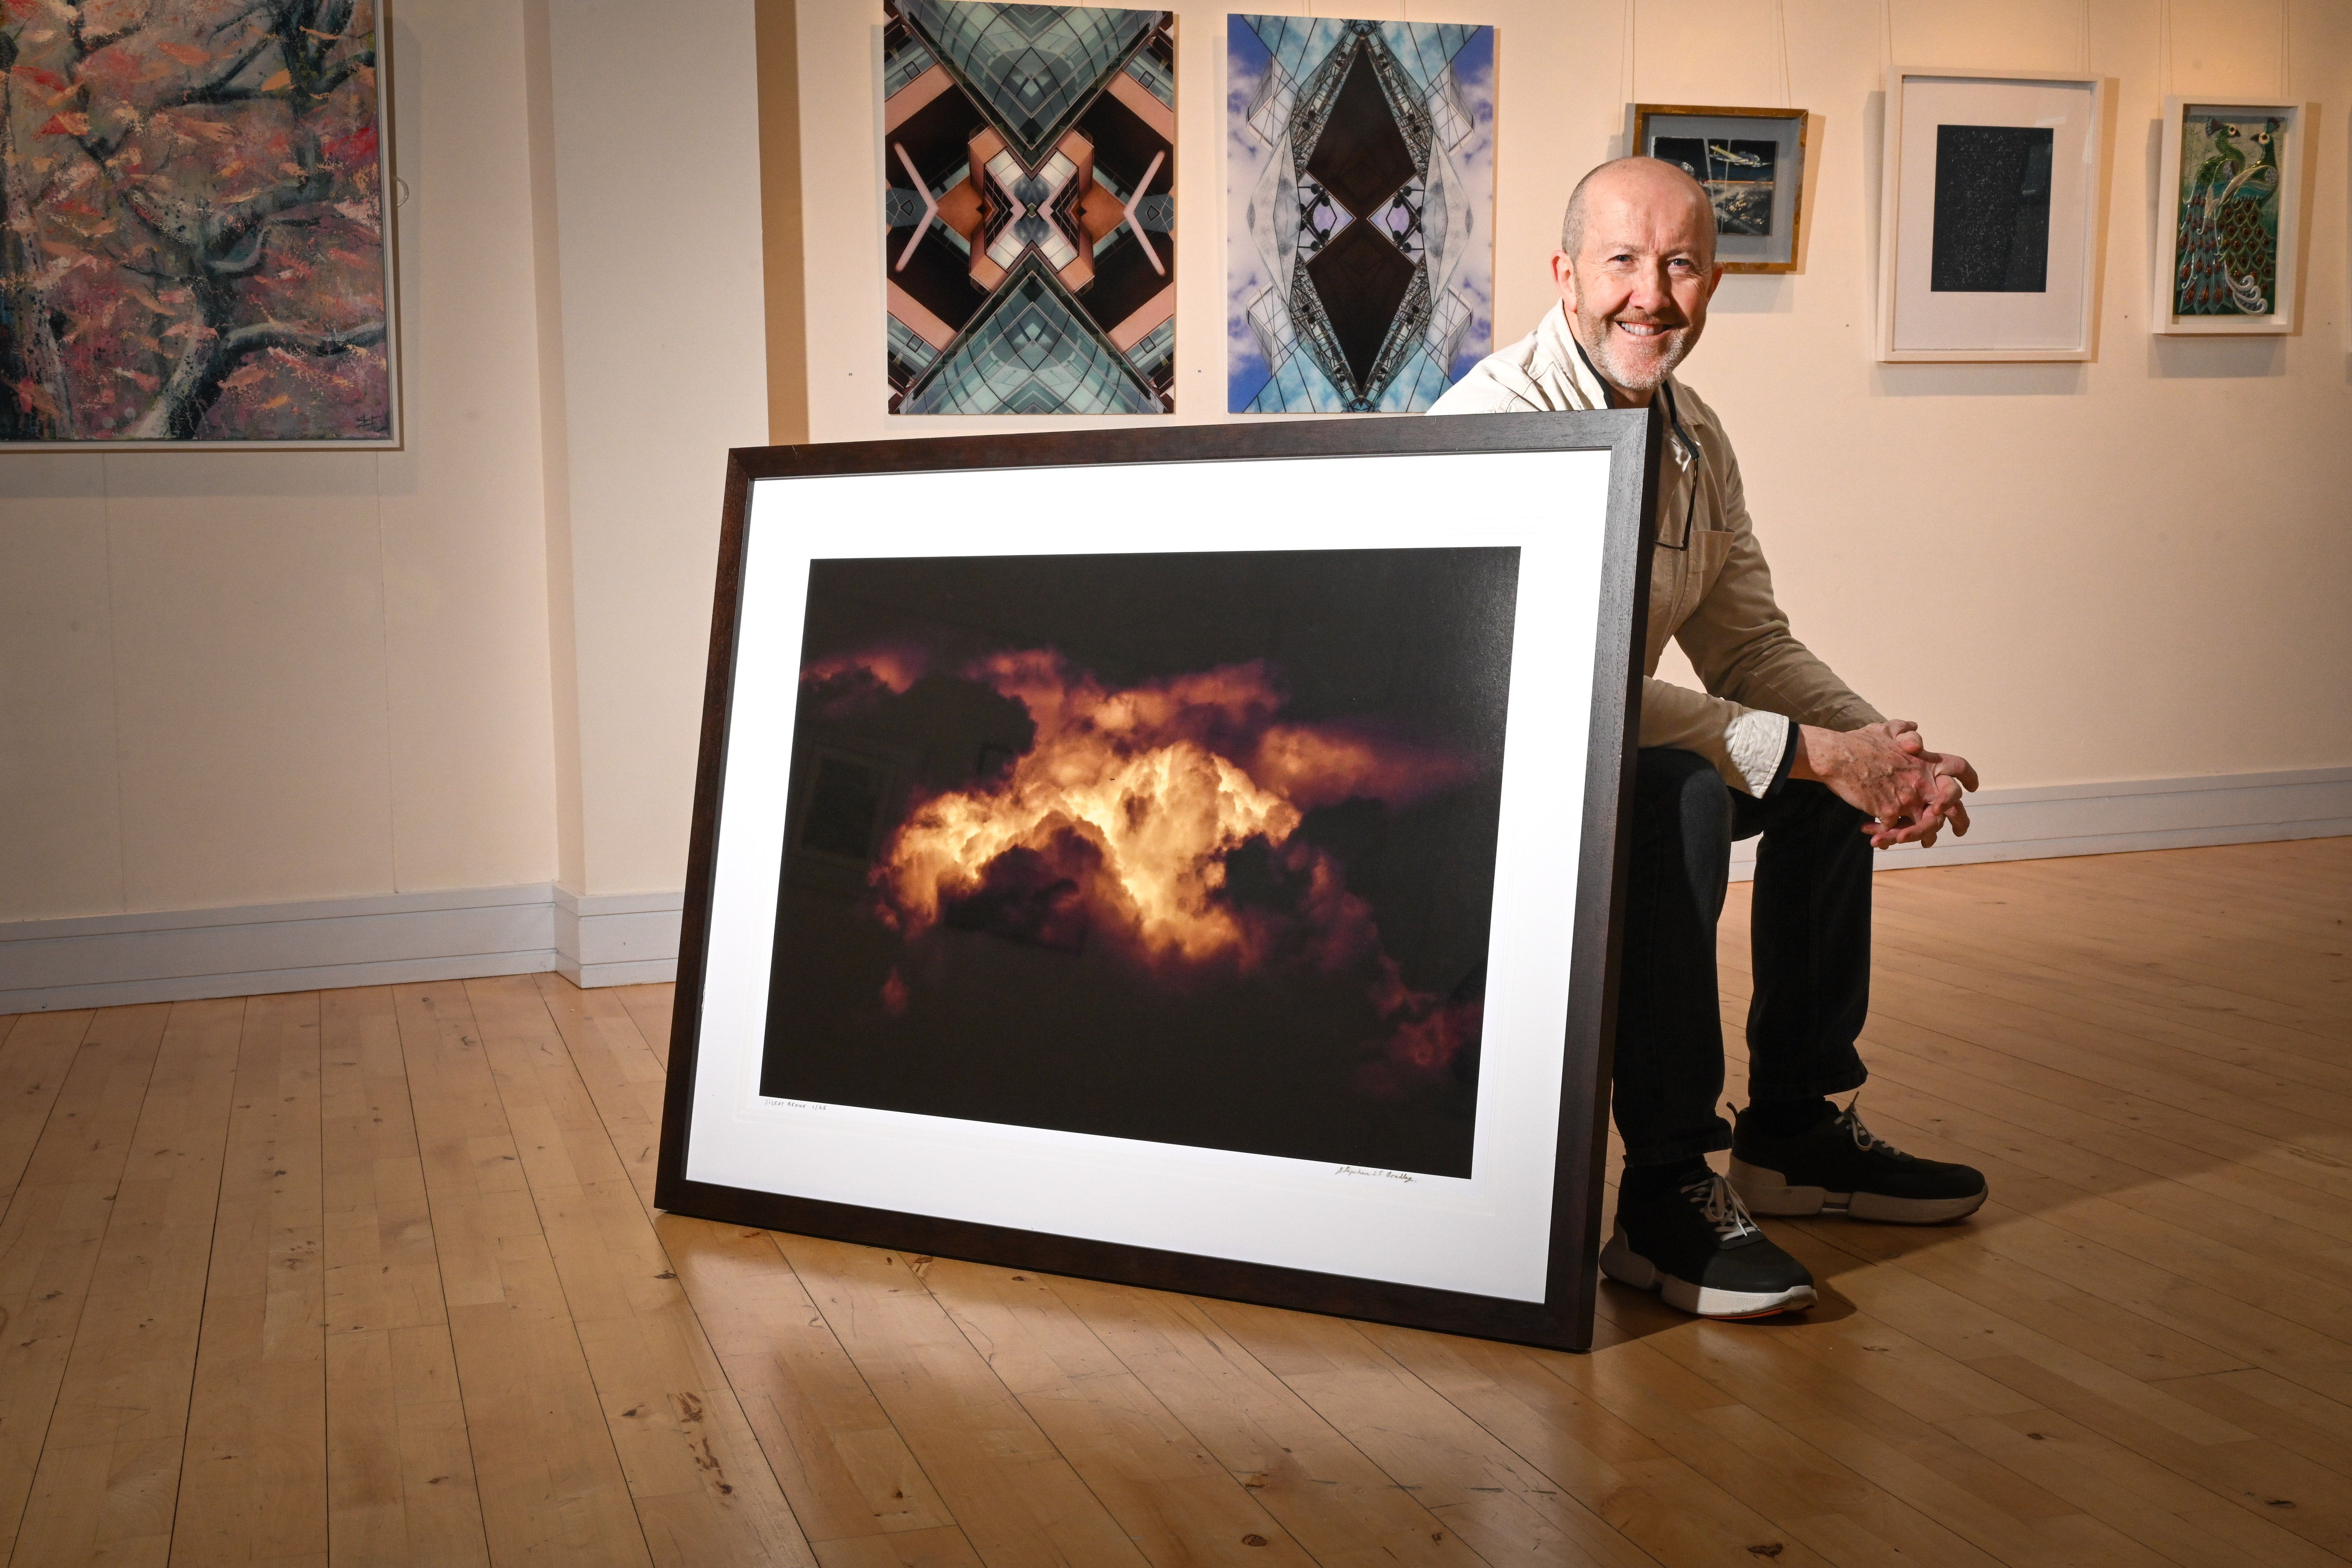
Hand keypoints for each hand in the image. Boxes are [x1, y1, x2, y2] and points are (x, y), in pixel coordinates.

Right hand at [1790, 720, 1978, 848]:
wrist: (1838, 755)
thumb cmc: (1859, 742)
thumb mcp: (1885, 729)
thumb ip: (1903, 730)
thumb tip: (1914, 727)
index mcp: (1925, 761)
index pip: (1959, 767)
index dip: (1969, 777)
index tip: (1973, 787)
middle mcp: (1921, 781)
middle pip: (1952, 806)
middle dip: (1960, 821)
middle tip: (1959, 831)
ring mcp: (1906, 798)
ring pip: (1925, 826)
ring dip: (1918, 836)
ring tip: (1905, 840)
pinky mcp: (1888, 811)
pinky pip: (1893, 831)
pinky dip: (1885, 836)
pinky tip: (1872, 834)